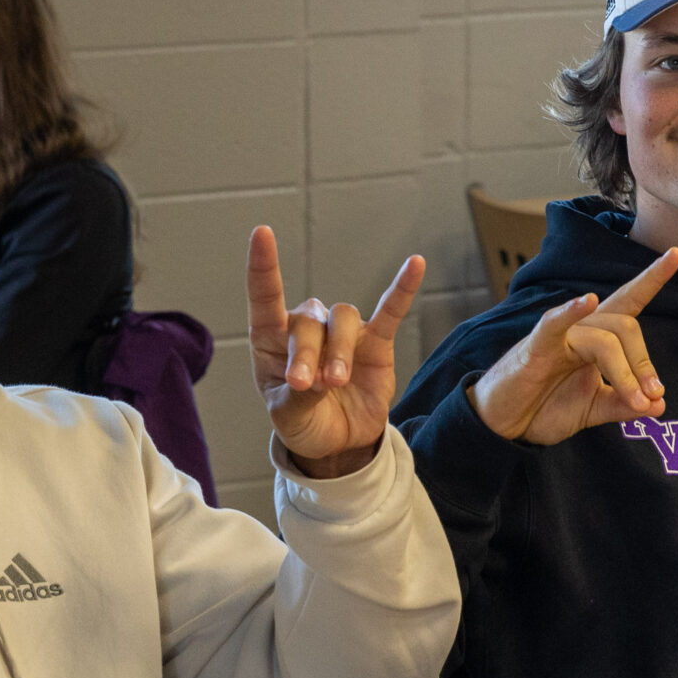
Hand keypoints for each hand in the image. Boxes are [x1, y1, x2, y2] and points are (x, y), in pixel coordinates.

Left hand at [247, 226, 423, 478]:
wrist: (339, 444)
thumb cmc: (303, 422)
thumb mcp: (288, 419)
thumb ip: (297, 398)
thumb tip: (315, 379)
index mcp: (272, 341)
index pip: (265, 298)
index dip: (263, 266)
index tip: (262, 233)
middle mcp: (307, 329)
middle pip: (309, 321)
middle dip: (308, 354)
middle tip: (309, 386)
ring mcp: (342, 333)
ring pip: (342, 319)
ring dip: (339, 351)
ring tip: (337, 383)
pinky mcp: (375, 342)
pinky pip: (390, 310)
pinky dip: (401, 289)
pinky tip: (415, 264)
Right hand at [467, 249, 677, 443]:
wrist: (505, 427)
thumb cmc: (545, 407)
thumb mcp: (594, 408)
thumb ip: (624, 404)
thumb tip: (659, 405)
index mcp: (597, 339)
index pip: (629, 301)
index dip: (652, 278)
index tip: (677, 253)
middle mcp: (581, 329)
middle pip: (625, 326)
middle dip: (644, 363)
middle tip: (651, 397)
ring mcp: (559, 336)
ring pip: (604, 338)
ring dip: (626, 371)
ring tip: (636, 401)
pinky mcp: (537, 348)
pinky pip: (555, 324)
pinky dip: (571, 311)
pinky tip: (587, 301)